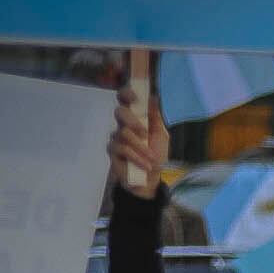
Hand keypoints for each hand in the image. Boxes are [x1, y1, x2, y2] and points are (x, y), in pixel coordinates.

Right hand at [110, 83, 169, 198]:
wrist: (151, 178)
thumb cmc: (156, 155)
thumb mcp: (161, 135)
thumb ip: (156, 118)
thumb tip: (154, 98)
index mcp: (136, 118)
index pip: (125, 100)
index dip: (127, 94)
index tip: (135, 97)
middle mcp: (123, 125)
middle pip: (120, 112)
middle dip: (133, 121)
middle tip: (144, 133)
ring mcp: (116, 138)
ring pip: (123, 133)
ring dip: (141, 147)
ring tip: (152, 158)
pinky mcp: (112, 151)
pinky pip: (122, 149)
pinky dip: (137, 157)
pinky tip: (146, 165)